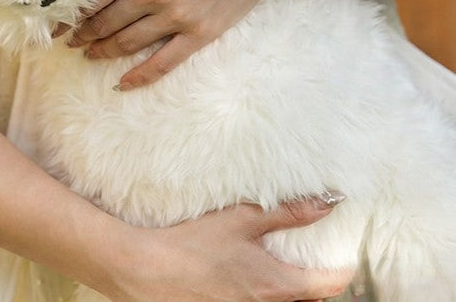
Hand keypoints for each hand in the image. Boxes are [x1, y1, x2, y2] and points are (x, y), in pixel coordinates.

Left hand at [68, 0, 293, 88]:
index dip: (72, 14)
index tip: (59, 24)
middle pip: (106, 22)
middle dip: (84, 35)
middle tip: (71, 41)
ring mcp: (176, 15)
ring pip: (127, 43)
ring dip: (104, 52)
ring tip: (89, 55)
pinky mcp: (199, 33)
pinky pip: (163, 63)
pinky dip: (140, 77)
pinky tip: (122, 84)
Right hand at [103, 194, 351, 300]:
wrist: (146, 271)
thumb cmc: (192, 243)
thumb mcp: (242, 219)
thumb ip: (287, 212)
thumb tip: (328, 201)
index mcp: (276, 285)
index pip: (331, 286)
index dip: (344, 269)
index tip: (346, 253)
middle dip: (319, 283)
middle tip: (317, 258)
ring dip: (293, 290)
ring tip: (287, 267)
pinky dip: (268, 295)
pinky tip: (255, 277)